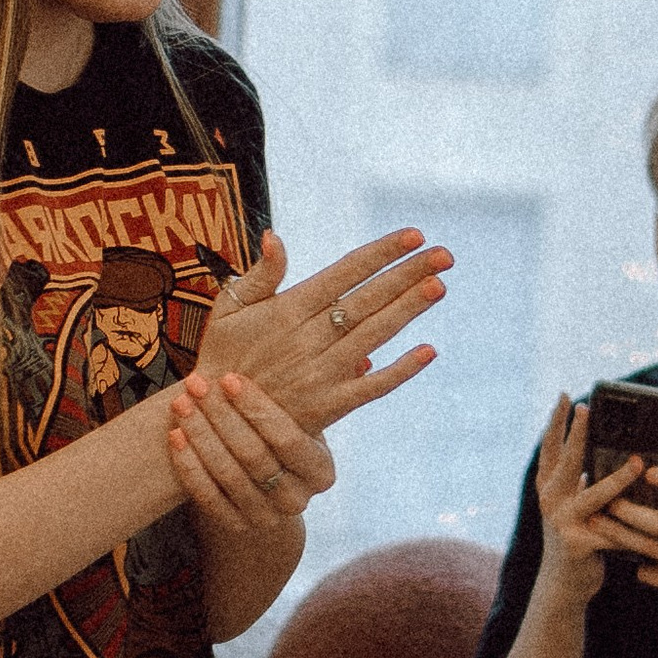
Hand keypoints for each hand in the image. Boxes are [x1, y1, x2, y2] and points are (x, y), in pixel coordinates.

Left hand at [166, 369, 331, 532]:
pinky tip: (175, 436)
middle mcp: (298, 500)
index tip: (227, 378)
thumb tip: (342, 352)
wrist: (264, 485)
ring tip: (181, 404)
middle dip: (221, 416)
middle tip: (196, 384)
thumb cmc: (280, 435)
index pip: (288, 439)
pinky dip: (188, 465)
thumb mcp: (300, 418)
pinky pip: (207, 496)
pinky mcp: (235, 525)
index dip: (255, 408)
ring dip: (200, 436)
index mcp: (321, 471)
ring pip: (228, 475)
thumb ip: (308, 393)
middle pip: (254, 455)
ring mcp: (266, 517)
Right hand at [196, 230, 449, 440]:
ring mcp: (320, 374)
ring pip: (373, 336)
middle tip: (445, 255)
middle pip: (367, 300)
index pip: (345, 272)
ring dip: (408, 311)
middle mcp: (307, 339)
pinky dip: (401, 370)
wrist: (211, 422)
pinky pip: (372, 387)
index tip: (414, 235)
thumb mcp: (228, 309)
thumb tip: (276, 235)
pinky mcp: (328, 407)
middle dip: (408, 275)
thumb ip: (259, 275)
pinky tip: (429, 351)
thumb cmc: (221, 356)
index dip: (381, 253)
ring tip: (439, 286)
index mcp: (287, 310)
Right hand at [533, 402, 657, 600]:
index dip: (556, 422)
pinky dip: (633, 530)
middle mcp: (550, 501)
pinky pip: (611, 533)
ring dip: (617, 480)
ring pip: (593, 496)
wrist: (563, 584)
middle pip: (565, 461)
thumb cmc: (576, 538)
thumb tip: (611, 453)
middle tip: (587, 408)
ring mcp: (561, 522)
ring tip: (636, 463)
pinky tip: (651, 525)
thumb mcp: (572, 505)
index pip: (550, 448)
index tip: (565, 396)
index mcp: (548, 487)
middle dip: (576, 433)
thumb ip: (582, 482)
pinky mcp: (578, 544)